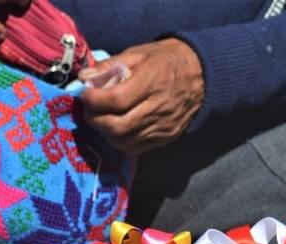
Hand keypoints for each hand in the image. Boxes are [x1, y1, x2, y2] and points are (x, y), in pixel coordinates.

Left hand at [80, 39, 204, 155]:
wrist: (201, 77)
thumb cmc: (166, 61)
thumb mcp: (138, 54)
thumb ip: (110, 66)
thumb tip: (84, 79)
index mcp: (151, 82)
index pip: (116, 100)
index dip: (94, 101)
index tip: (86, 95)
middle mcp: (158, 108)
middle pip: (118, 126)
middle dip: (96, 120)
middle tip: (90, 110)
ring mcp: (163, 127)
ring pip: (124, 141)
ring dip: (106, 133)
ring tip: (102, 119)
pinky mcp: (166, 138)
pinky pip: (137, 148)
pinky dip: (121, 141)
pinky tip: (117, 129)